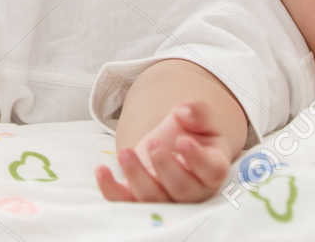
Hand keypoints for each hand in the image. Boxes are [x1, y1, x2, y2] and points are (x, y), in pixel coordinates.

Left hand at [95, 100, 235, 202]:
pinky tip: (102, 170)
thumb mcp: (199, 118)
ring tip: (125, 152)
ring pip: (153, 198)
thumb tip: (185, 112)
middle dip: (165, 168)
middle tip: (153, 144)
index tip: (183, 141)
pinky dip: (111, 190)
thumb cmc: (192, 133)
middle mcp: (193, 189)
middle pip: (182, 189)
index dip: (197, 159)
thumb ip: (198, 112)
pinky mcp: (141, 199)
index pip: (211, 170)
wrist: (174, 144)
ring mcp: (166, 198)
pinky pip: (127, 202)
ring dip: (136, 176)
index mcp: (212, 168)